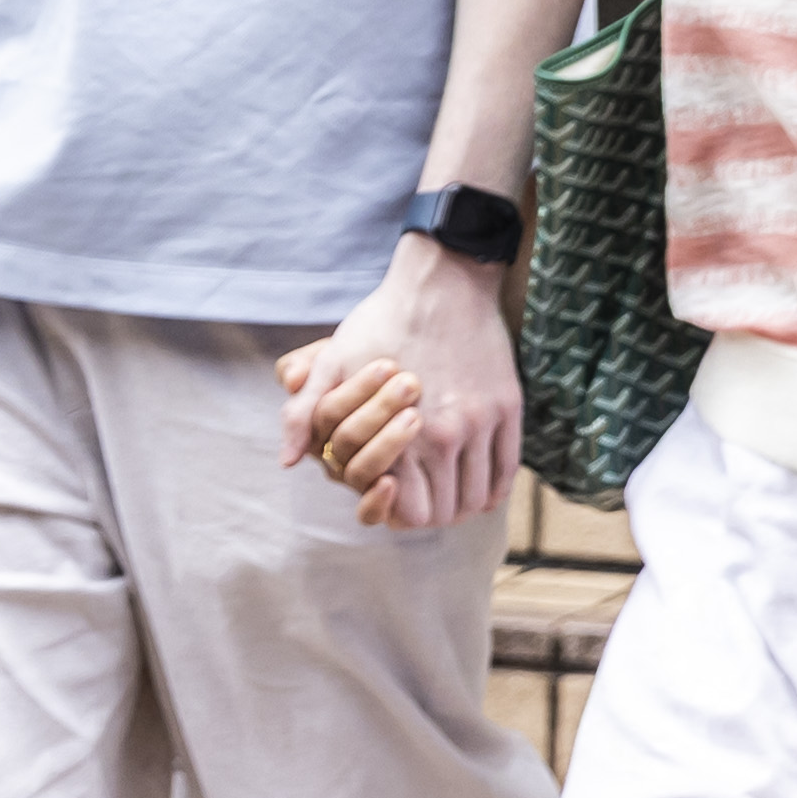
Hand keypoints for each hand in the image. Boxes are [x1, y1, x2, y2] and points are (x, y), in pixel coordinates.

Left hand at [278, 238, 520, 530]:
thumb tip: (288, 460)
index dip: (398, 513)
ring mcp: (481, 424)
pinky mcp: (508, 408)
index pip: (409, 512)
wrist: (441, 284)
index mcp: (399, 433)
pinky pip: (506, 471)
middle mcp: (445, 436)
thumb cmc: (379, 323)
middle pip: (446, 512)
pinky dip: (492, 486)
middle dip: (431, 512)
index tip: (393, 503)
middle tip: (422, 501)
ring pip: (478, 497)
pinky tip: (476, 480)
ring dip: (462, 501)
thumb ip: (306, 415)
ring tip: (447, 492)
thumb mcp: (331, 363)